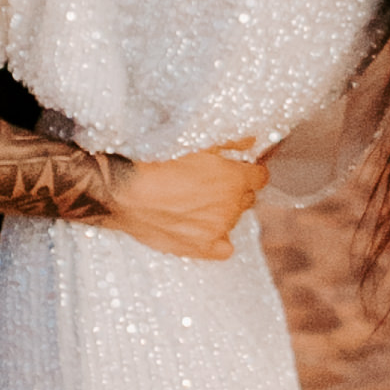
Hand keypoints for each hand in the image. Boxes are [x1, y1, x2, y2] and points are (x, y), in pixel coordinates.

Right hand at [103, 140, 269, 261]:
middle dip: (235, 191)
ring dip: (223, 211)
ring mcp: (219, 229)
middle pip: (247, 198)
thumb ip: (230, 143)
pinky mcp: (203, 248)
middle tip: (209, 184)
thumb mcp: (197, 144)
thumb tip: (253, 140)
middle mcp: (232, 206)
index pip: (260, 177)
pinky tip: (203, 229)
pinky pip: (225, 248)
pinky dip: (218, 239)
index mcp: (235, 179)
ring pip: (233, 219)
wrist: (129, 194)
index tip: (238, 169)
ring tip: (195, 203)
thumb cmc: (160, 163)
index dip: (249, 171)